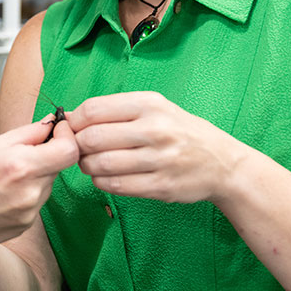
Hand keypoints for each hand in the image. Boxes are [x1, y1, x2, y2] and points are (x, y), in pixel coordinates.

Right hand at [0, 116, 78, 250]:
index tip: (57, 129)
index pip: (69, 150)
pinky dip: (27, 190)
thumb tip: (52, 121)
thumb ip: (28, 132)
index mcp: (20, 166)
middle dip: (47, 153)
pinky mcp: (26, 224)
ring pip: (48, 182)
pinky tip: (3, 191)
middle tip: (20, 151)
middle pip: (59, 165)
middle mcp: (29, 193)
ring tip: (6, 174)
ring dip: (36, 173)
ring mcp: (29, 212)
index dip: (67, 135)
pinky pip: (37, 200)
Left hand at [67, 92, 242, 203]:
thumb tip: (69, 116)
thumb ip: (114, 110)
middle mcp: (155, 129)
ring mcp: (159, 159)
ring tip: (89, 163)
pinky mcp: (161, 186)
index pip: (93, 109)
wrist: (221, 162)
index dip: (74, 121)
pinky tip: (103, 176)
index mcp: (149, 104)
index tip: (71, 128)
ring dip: (86, 166)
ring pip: (102, 164)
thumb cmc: (177, 130)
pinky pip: (116, 186)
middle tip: (77, 149)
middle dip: (76, 145)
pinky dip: (101, 182)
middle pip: (93, 138)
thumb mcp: (153, 107)